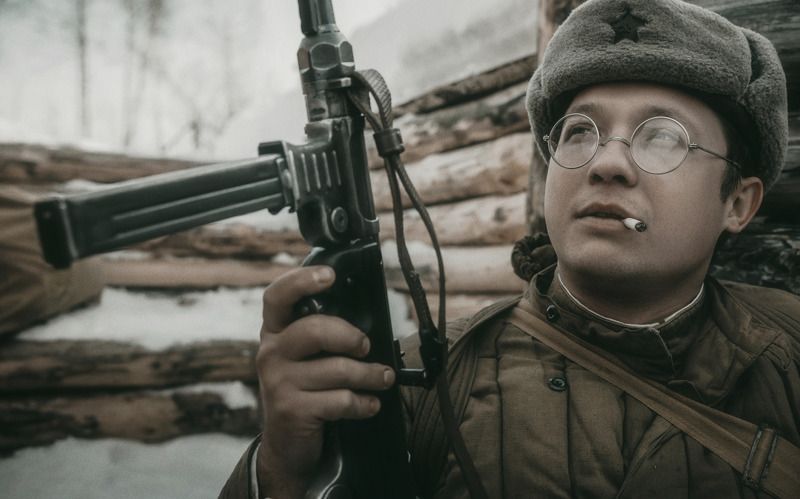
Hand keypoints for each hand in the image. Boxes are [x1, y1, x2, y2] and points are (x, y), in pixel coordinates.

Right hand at [255, 265, 395, 497]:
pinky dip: (362, 403)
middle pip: (314, 329)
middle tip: (367, 346)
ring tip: (384, 378)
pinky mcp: (291, 410)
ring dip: (370, 375)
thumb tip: (368, 322)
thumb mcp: (306, 359)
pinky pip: (339, 400)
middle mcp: (271, 352)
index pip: (278, 296)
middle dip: (350, 336)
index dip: (301, 281)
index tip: (330, 275)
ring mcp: (278, 382)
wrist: (286, 446)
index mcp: (276, 332)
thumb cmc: (306, 391)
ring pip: (336, 369)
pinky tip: (370, 404)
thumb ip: (323, 336)